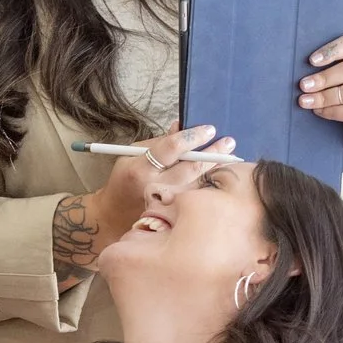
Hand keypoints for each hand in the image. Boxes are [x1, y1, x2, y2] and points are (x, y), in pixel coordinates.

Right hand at [81, 124, 233, 248]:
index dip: (192, 136)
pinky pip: (196, 193)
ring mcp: (166, 201)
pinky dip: (209, 181)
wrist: (114, 215)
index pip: (171, 148)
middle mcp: (155, 185)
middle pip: (191, 167)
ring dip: (215, 166)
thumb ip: (158, 142)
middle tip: (228, 141)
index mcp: (141, 168)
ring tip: (229, 153)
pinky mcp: (174, 211)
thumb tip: (180, 126)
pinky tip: (219, 172)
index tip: (208, 129)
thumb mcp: (132, 155)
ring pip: (198, 181)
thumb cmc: (124, 180)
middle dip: (212, 152)